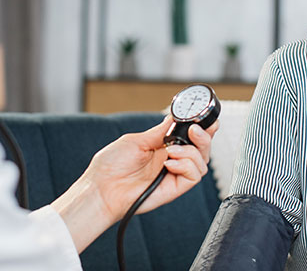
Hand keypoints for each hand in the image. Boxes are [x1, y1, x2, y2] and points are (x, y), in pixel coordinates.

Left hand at [87, 115, 218, 216]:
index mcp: (162, 147)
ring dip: (191, 151)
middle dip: (204, 137)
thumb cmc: (111, 166)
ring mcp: (173, 174)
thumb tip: (174, 118)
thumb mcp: (136, 140)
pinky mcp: (174, 188)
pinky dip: (186, 165)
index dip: (201, 128)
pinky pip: (194, 176)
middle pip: (201, 149)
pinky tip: (170, 163)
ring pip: (202, 162)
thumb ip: (159, 132)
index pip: (189, 136)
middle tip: (194, 130)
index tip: (203, 118)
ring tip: (170, 150)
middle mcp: (171, 160)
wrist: (101, 188)